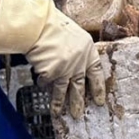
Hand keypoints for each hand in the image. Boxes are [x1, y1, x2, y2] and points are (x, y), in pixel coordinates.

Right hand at [0, 0, 105, 118]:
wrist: (38, 25)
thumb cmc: (52, 24)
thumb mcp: (72, 34)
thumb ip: (75, 49)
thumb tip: (73, 61)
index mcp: (88, 50)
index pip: (96, 72)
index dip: (98, 86)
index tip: (99, 99)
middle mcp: (79, 62)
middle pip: (80, 85)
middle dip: (79, 102)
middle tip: (79, 114)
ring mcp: (66, 69)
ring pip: (62, 90)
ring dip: (59, 103)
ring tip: (57, 114)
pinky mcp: (51, 74)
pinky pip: (45, 82)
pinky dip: (42, 83)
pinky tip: (39, 83)